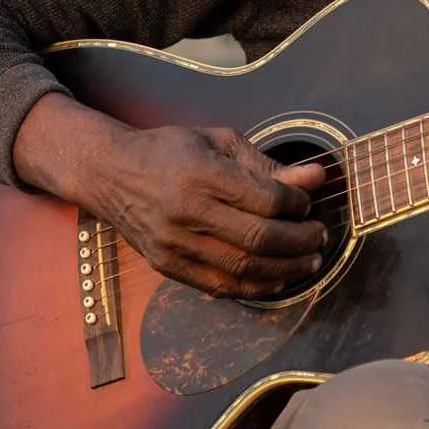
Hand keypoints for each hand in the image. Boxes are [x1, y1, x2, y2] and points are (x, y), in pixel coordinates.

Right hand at [91, 124, 327, 297]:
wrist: (108, 173)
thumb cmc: (169, 151)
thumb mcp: (219, 142)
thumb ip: (267, 164)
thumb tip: (316, 177)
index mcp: (201, 175)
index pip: (265, 199)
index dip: (297, 204)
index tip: (309, 201)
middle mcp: (186, 213)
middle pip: (258, 238)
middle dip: (300, 240)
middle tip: (320, 235)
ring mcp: (174, 245)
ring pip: (242, 269)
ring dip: (286, 269)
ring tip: (310, 260)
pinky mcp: (167, 266)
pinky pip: (219, 286)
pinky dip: (255, 287)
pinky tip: (278, 279)